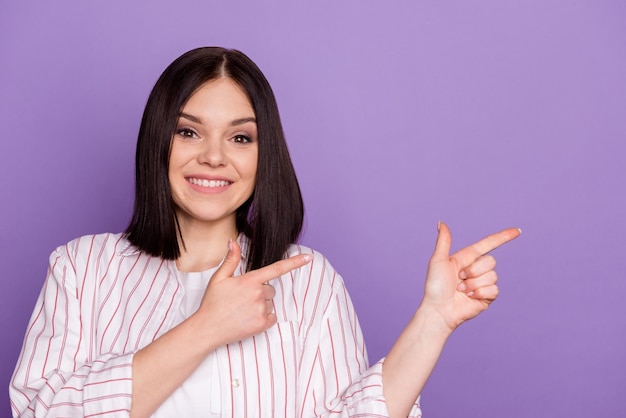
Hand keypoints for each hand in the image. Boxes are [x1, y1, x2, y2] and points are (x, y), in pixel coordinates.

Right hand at [195, 239, 311, 345]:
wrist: (207, 329)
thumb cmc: (212, 303)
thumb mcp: (219, 278)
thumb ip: (230, 259)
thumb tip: (232, 241)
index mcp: (250, 280)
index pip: (277, 268)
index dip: (295, 262)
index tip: (309, 258)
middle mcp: (258, 294)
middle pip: (270, 289)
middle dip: (260, 292)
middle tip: (242, 299)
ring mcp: (262, 310)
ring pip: (270, 303)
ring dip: (261, 305)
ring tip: (242, 310)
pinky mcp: (263, 324)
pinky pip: (272, 317)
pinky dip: (264, 318)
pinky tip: (248, 319)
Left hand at [421, 222, 520, 331]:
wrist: (439, 309)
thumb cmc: (435, 286)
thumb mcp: (438, 261)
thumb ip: (444, 242)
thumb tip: (441, 222)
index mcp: (467, 258)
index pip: (488, 244)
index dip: (503, 237)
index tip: (517, 231)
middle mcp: (476, 269)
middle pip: (491, 261)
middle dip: (474, 270)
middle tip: (459, 279)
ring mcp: (483, 283)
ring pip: (492, 276)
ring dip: (474, 284)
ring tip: (461, 290)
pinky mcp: (487, 297)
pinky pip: (494, 289)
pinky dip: (480, 293)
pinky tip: (469, 297)